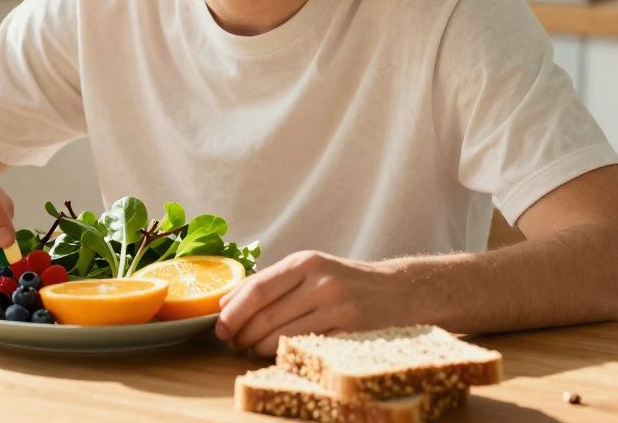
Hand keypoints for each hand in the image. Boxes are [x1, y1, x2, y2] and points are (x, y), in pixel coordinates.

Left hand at [215, 250, 407, 356]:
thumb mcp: (310, 269)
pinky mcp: (351, 331)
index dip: (233, 312)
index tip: (219, 326)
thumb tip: (225, 303)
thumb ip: (271, 283)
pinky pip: (306, 348)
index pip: (257, 288)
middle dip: (242, 334)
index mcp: (305, 262)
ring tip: (253, 348)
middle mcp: (321, 282)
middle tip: (232, 343)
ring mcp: (338, 307)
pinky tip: (279, 353)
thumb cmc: (344, 281)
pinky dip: (285, 354)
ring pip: (282, 336)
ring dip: (259, 348)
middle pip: (265, 316)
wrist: (398, 291)